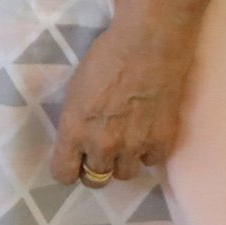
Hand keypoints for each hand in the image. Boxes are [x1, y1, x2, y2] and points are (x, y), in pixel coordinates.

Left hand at [52, 0, 193, 190]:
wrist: (147, 46)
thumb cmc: (104, 58)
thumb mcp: (75, 91)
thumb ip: (76, 122)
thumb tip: (78, 139)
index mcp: (74, 130)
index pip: (63, 173)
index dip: (67, 170)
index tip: (72, 163)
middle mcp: (102, 145)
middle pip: (96, 178)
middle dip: (95, 166)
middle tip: (101, 150)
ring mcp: (134, 146)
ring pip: (125, 174)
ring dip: (123, 161)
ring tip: (126, 141)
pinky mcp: (162, 142)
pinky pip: (151, 162)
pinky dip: (148, 151)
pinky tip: (147, 133)